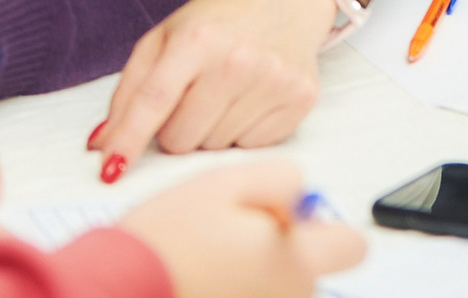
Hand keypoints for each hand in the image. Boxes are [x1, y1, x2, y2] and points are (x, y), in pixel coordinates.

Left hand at [95, 0, 333, 171]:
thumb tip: (100, 145)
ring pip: (214, 149)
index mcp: (197, 39)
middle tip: (191, 98)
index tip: (109, 172)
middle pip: (181, 139)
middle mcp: (237, 60)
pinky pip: (252, 148)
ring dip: (210, 131)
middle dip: (175, 130)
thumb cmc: (216, 20)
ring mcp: (273, 81)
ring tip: (224, 94)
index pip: (153, 103)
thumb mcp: (164, 38)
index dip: (127, 141)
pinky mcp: (300, 99)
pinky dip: (243, 132)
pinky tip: (250, 99)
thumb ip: (129, 91)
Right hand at [120, 162, 364, 297]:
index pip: (352, 246)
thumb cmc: (167, 239)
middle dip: (282, 246)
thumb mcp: (227, 182)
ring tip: (208, 255)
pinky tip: (202, 279)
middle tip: (230, 231)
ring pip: (279, 286)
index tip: (287, 216)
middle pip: (311, 268)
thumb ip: (283, 180)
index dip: (324, 225)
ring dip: (257, 270)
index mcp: (296, 261)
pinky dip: (235, 289)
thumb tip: (302, 196)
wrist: (115, 289)